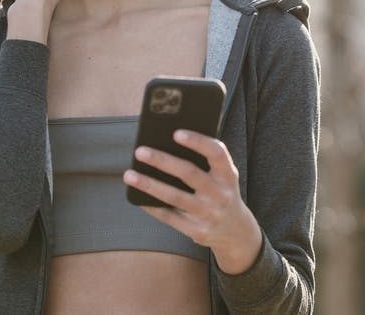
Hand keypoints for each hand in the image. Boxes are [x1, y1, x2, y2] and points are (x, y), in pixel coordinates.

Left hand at [123, 130, 262, 273]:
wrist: (235, 230)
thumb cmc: (220, 192)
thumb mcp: (222, 176)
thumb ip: (204, 162)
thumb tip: (165, 144)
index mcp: (228, 175)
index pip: (217, 153)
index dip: (198, 142)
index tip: (176, 133)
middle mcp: (221, 194)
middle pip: (189, 174)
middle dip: (162, 161)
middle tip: (140, 151)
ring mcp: (209, 214)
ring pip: (174, 197)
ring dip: (149, 185)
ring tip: (129, 175)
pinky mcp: (197, 231)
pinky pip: (169, 217)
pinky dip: (151, 206)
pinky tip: (137, 196)